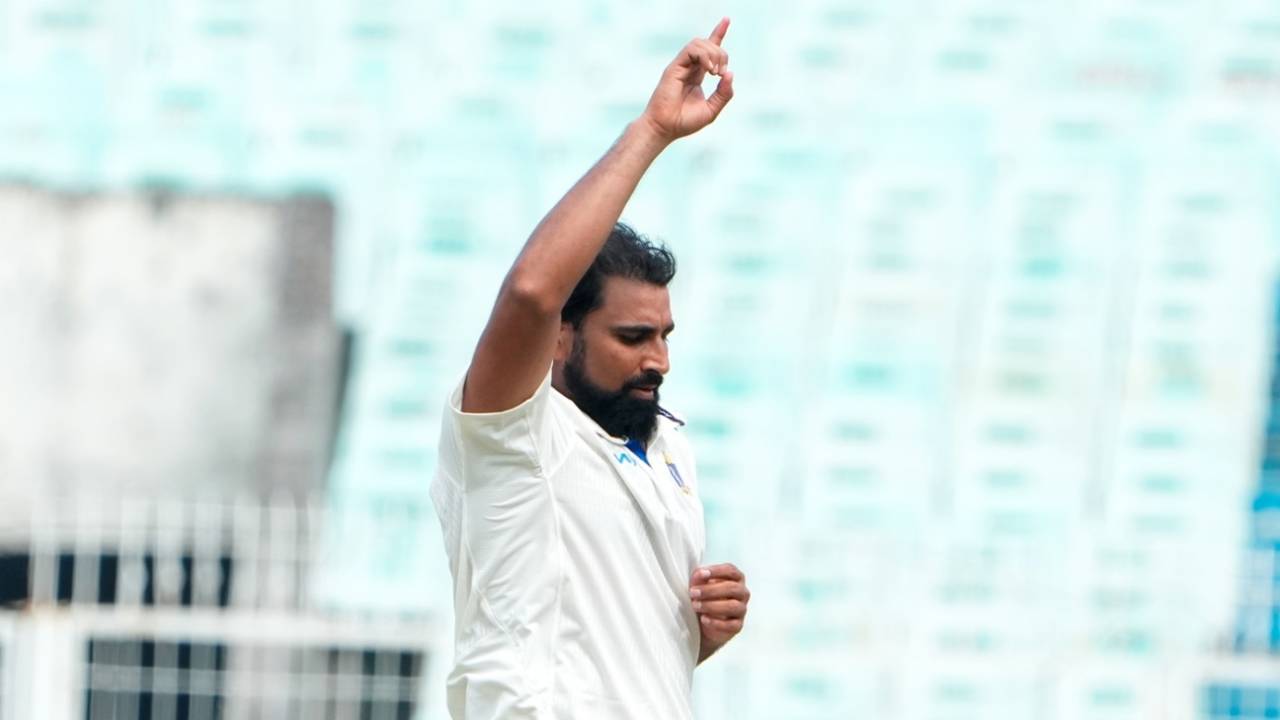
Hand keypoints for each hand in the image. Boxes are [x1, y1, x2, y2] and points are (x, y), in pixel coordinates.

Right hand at [639, 18, 734, 142]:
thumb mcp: (711, 109)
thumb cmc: (684, 122)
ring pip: (700, 43)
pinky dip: (704, 56)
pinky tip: (708, 70)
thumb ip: (723, 94)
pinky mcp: (674, 67)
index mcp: (697, 74)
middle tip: (720, 74)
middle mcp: (689, 67)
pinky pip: (691, 50)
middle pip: (709, 44)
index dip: (718, 33)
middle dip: (721, 54)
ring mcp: (681, 66)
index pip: (709, 49)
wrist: (665, 128)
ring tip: (714, 73)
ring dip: (714, 54)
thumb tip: (730, 73)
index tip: (727, 19)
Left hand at [690, 563, 749, 650]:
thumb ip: (699, 578)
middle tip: (693, 593)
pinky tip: (704, 619)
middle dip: (710, 590)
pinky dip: (716, 622)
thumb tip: (699, 574)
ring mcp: (741, 609)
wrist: (703, 622)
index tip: (701, 573)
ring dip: (712, 606)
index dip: (716, 571)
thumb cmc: (704, 597)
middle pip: (732, 588)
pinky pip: (731, 625)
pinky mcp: (738, 625)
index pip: (731, 571)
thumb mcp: (700, 585)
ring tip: (695, 606)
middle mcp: (742, 592)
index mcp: (735, 578)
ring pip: (733, 606)